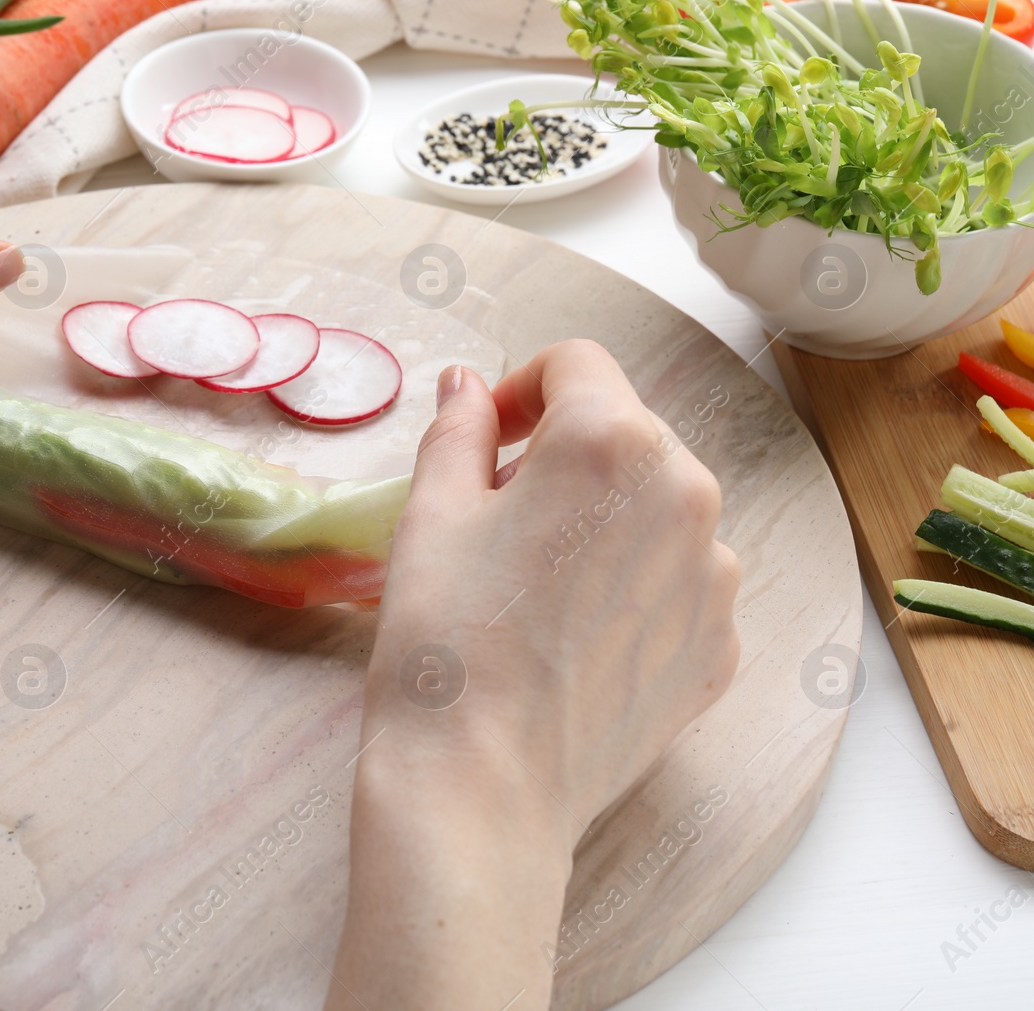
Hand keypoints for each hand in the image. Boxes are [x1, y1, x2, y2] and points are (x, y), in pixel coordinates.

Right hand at [374, 338, 740, 824]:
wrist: (483, 786)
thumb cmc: (444, 641)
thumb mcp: (431, 514)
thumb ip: (459, 430)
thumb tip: (468, 387)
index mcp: (613, 442)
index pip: (576, 364)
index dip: (520, 389)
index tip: (485, 436)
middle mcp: (689, 494)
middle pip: (625, 435)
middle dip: (562, 456)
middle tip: (495, 518)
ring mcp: (716, 577)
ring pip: (657, 510)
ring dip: (604, 521)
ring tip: (536, 588)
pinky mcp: (720, 646)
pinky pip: (678, 583)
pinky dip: (632, 588)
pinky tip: (572, 638)